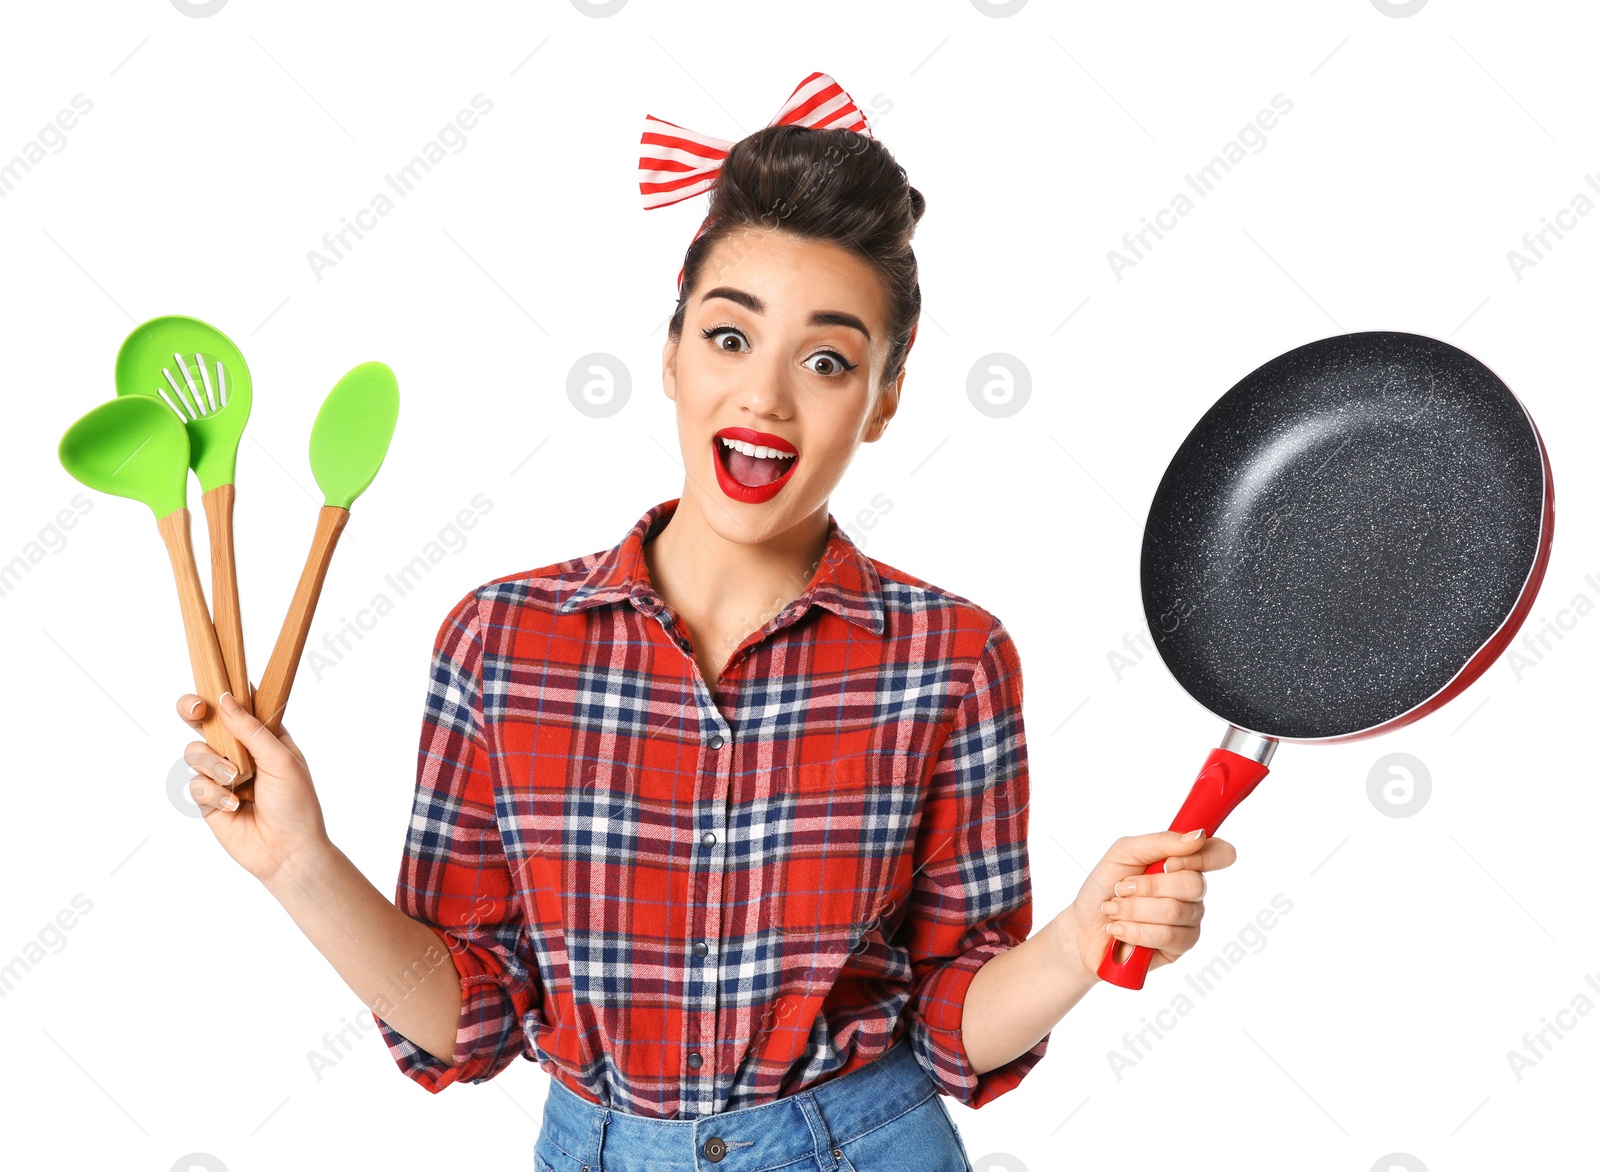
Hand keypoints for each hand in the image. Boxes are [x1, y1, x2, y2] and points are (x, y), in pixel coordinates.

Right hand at [176, 685, 330, 883]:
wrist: (288, 852)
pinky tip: (233, 806)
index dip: (223, 692)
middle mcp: (239, 751)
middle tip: (196, 711)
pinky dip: (213, 793)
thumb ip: (251, 730)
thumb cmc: (296, 804)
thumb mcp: (281, 761)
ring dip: (213, 764)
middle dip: (193, 710)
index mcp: (263, 736)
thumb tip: (225, 698)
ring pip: (195, 751)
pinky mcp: (208, 800)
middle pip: (204, 721)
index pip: (239, 706)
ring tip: (236, 781)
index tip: (214, 684)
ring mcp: (221, 774)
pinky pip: (194, 784)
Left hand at [1053, 830, 1237, 982]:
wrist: (1083, 927)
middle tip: (1121, 888)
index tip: (1168, 863)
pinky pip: (1168, 936)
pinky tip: (1119, 930)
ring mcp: (1189, 920)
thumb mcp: (1124, 853)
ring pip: (1175, 911)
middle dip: (1148, 886)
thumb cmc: (1103, 887)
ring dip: (1134, 909)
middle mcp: (1192, 892)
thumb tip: (1198, 836)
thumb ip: (1160, 841)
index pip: (1219, 853)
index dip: (1201, 858)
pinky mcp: (1180, 948)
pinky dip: (1135, 930)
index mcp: (1183, 864)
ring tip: (1114, 910)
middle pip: (1195, 884)